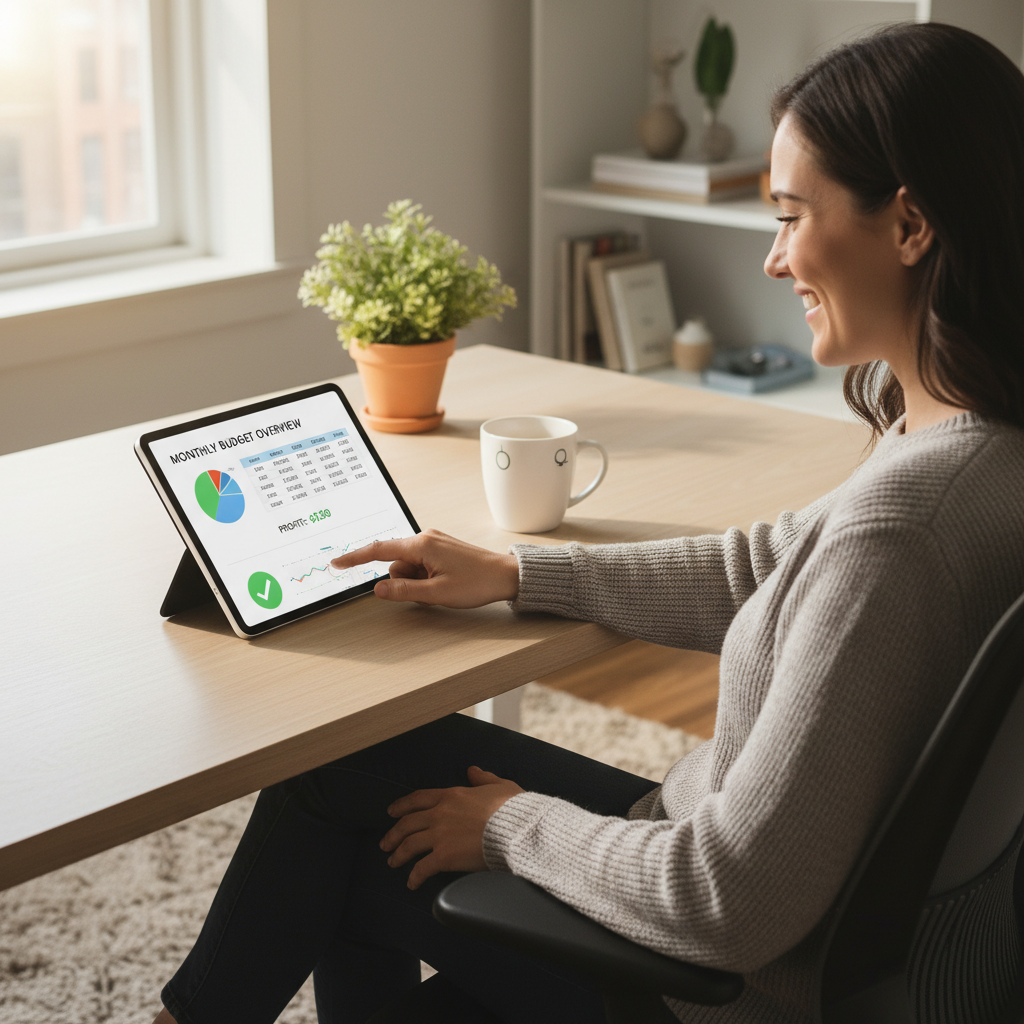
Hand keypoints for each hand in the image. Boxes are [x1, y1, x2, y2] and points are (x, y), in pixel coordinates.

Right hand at [331, 529, 519, 607]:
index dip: (355, 559)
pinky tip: (445, 583)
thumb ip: (403, 591)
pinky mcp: (441, 548)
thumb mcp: (437, 594)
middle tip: (430, 592)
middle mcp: (425, 538)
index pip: (378, 551)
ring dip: (417, 583)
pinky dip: (426, 578)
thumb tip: (377, 589)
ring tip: (442, 589)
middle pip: (395, 564)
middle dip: (405, 583)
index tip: (336, 563)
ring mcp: (434, 542)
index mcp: (421, 545)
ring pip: (408, 567)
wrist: (506, 575)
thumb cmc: (477, 582)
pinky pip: (421, 565)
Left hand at [381, 766, 524, 889]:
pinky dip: (414, 877)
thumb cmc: (513, 807)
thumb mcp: (499, 785)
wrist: (517, 828)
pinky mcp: (445, 857)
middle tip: (385, 843)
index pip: (418, 799)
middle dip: (393, 833)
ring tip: (392, 862)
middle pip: (407, 823)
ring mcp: (440, 835)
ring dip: (398, 854)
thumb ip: (483, 778)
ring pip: (409, 845)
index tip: (391, 812)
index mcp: (451, 795)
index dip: (402, 806)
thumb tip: (473, 770)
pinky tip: (411, 883)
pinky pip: (422, 868)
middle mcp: (440, 813)